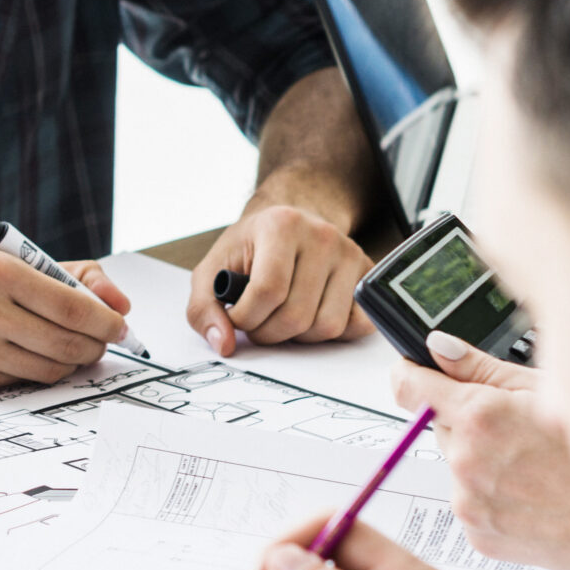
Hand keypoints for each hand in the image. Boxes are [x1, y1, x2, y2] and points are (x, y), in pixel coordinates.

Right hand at [0, 250, 132, 392]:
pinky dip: (32, 373)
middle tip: (97, 343)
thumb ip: (62, 276)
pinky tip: (24, 357)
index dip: (108, 322)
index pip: (74, 307)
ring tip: (64, 350)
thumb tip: (116, 301)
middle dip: (93, 347)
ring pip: (48, 369)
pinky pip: (19, 383)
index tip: (120, 326)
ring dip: (68, 364)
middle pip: (68, 344)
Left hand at [189, 199, 372, 354]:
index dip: (247, 318)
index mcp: (281, 225)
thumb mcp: (213, 270)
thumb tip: (223, 344)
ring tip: (283, 317)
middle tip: (259, 321)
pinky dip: (333, 333)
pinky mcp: (367, 274)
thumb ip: (203, 308)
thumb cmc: (250, 249)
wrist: (288, 226)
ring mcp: (350, 254)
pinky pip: (358, 325)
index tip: (238, 317)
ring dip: (299, 337)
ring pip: (327, 326)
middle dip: (269, 332)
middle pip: (297, 315)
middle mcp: (322, 235)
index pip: (268, 291)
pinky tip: (312, 316)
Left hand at [392, 332, 569, 569]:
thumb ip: (480, 368)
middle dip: (468, 423)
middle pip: (441, 427)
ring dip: (482, 462)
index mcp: (479, 416)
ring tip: (535, 467)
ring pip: (458, 466)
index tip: (418, 373)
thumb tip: (437, 347)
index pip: (409, 386)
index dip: (413, 375)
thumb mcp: (546, 389)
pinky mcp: (478, 534)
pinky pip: (472, 503)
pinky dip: (493, 497)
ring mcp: (469, 502)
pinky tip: (533, 494)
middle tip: (519, 430)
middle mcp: (466, 461)